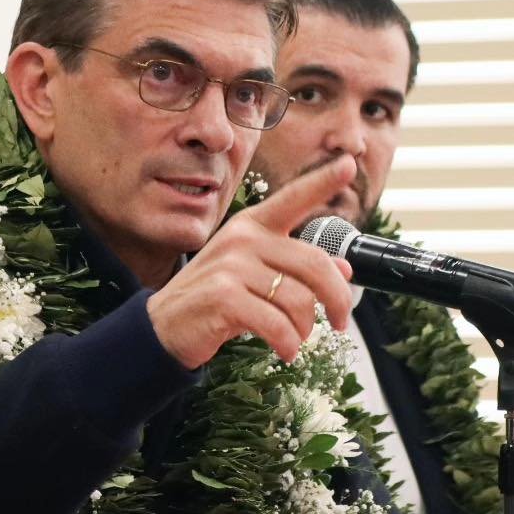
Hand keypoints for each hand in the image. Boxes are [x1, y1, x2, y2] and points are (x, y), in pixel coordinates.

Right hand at [147, 157, 356, 367]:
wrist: (164, 326)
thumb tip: (344, 268)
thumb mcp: (256, 275)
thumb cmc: (216, 298)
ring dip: (305, 328)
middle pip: (315, 264)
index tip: (349, 162)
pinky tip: (285, 351)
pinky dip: (288, 344)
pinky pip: (277, 324)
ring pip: (298, 300)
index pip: (294, 198)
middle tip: (340, 322)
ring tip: (295, 339)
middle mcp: (243, 238)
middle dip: (336, 300)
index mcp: (253, 225)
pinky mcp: (223, 296)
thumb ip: (296, 267)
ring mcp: (231, 265)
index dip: (323, 181)